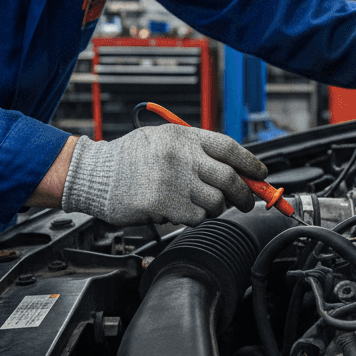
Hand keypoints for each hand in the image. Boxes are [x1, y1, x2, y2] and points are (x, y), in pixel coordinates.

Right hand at [60, 126, 268, 226]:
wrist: (94, 174)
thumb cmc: (129, 158)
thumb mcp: (163, 140)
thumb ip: (196, 151)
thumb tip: (235, 170)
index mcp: (184, 137)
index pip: (230, 149)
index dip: (251, 163)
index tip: (261, 174)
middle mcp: (182, 156)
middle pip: (230, 178)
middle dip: (244, 194)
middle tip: (247, 202)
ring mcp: (174, 181)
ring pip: (216, 202)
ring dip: (216, 209)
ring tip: (204, 206)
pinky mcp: (165, 205)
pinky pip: (197, 218)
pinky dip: (196, 219)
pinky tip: (183, 212)